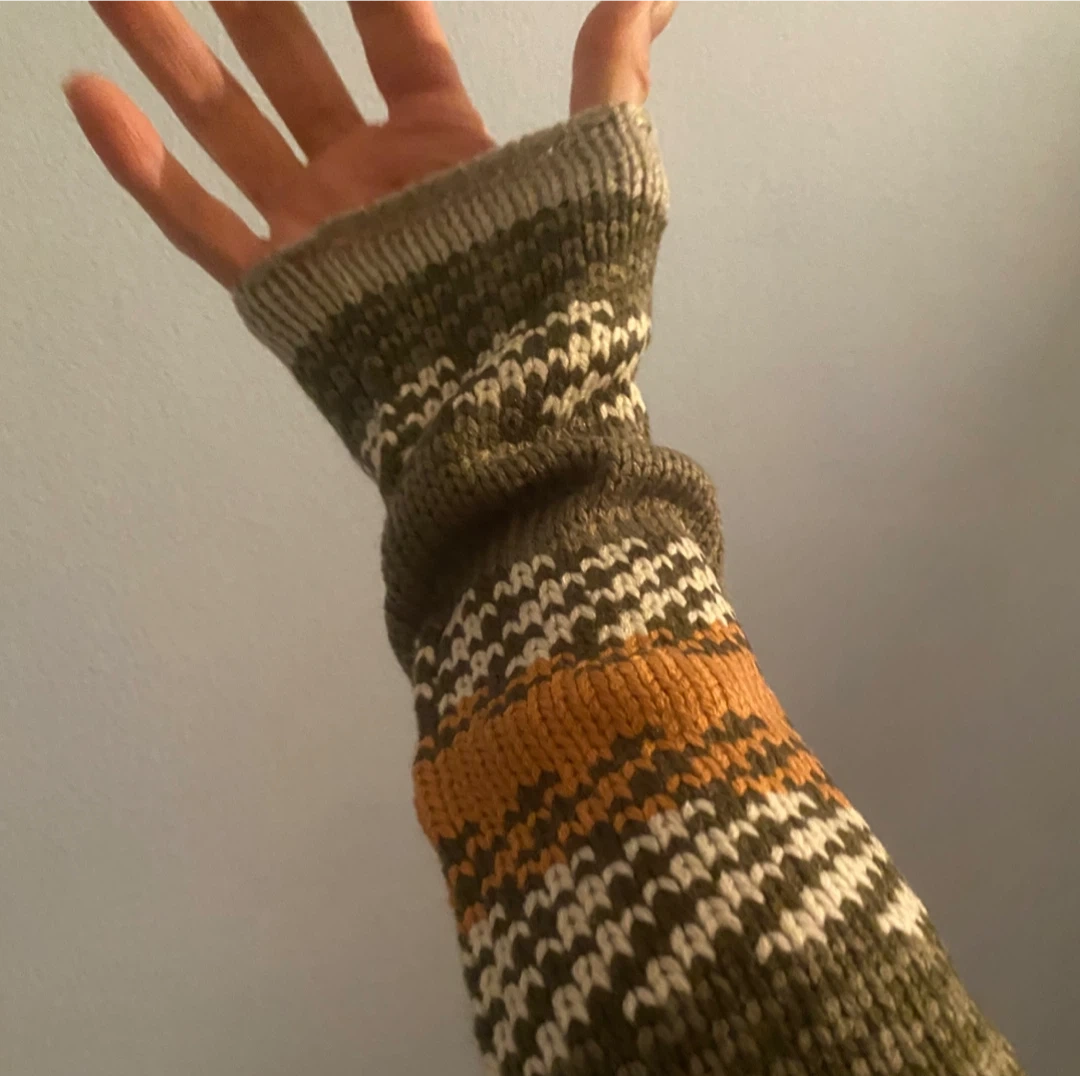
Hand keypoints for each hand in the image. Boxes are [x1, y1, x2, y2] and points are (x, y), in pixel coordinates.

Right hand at [63, 0, 676, 288]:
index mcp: (441, 137)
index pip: (388, 20)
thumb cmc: (572, 296)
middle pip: (287, 52)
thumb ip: (615, 68)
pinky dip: (141, 166)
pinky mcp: (283, 289)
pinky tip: (88, 93)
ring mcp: (318, 229)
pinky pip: (197, 222)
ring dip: (165, 43)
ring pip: (225, 118)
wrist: (526, 418)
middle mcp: (367, 173)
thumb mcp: (609, 170)